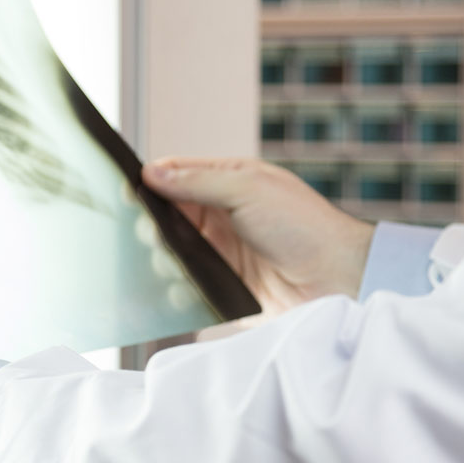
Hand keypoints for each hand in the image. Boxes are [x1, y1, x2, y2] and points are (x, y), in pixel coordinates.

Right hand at [142, 158, 373, 314]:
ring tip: (160, 264)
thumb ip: (197, 180)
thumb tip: (151, 172)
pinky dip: (176, 288)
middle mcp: (222, 215)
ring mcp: (222, 251)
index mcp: (229, 181)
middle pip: (168, 215)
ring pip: (173, 252)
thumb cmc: (305, 226)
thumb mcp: (248, 190)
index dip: (149, 181)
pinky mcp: (224, 286)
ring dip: (161, 259)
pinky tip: (174, 290)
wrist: (339, 280)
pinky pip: (188, 285)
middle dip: (150, 225)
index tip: (124, 193)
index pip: (176, 174)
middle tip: (143, 235)